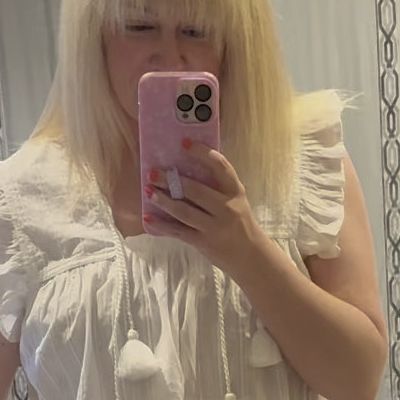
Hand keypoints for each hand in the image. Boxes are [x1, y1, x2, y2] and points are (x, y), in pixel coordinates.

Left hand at [143, 144, 267, 278]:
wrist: (250, 255)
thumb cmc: (239, 223)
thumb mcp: (236, 200)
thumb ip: (218, 187)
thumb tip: (187, 168)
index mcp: (235, 191)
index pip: (220, 167)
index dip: (202, 153)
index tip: (184, 143)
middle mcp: (226, 208)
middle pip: (196, 190)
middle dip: (171, 180)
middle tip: (152, 172)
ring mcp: (214, 227)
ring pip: (184, 211)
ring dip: (163, 200)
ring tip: (149, 191)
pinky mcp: (204, 242)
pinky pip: (179, 232)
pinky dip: (162, 225)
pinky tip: (148, 218)